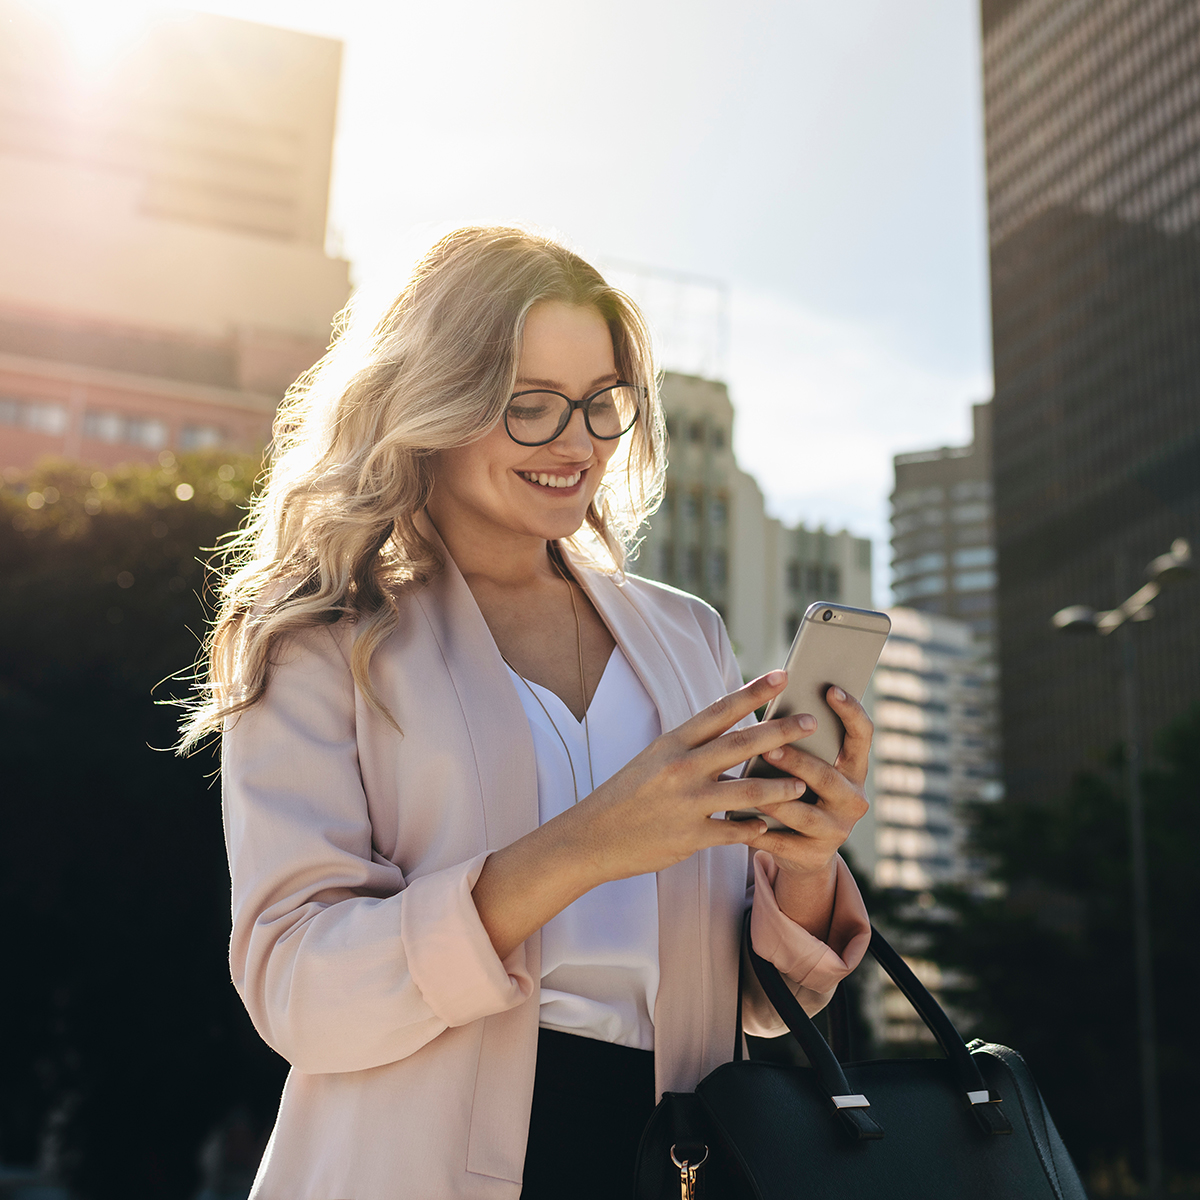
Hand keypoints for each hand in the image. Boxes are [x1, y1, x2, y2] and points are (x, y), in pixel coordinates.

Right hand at [473, 672, 851, 959]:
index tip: (782, 675)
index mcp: (672, 743)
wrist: (592, 836)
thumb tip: (734, 730)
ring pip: (747, 789)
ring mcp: (686, 803)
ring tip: (803, 783)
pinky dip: (754, 827)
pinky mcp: (690, 837)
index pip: (719, 711)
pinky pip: (734, 831)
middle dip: (781, 731)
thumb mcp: (654, 758)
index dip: (753, 692)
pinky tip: (768, 825)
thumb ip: (693, 746)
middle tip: (812, 721)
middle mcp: (681, 768)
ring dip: (780, 786)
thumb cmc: (628, 794)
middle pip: (742, 744)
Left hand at [746, 685, 871, 877]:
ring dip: (775, 799)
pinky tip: (737, 820)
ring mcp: (837, 830)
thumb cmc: (799, 790)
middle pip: (827, 777)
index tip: (830, 689)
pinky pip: (783, 841)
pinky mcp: (815, 855)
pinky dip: (759, 831)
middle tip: (772, 747)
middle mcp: (853, 799)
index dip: (851, 712)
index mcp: (854, 769)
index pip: (862, 736)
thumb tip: (777, 702)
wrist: (803, 849)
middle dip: (799, 762)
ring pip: (803, 814)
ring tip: (749, 786)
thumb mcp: (808, 767)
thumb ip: (801, 742)